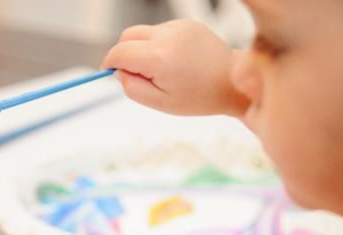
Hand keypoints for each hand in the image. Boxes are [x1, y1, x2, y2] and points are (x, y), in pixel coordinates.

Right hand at [102, 20, 249, 116]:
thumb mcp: (159, 102)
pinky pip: (161, 30)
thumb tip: (119, 72)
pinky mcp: (187, 23)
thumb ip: (132, 87)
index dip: (110, 63)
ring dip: (144, 48)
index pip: (119, 52)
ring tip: (164, 69)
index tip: (110, 72)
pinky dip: (159, 43)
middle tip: (137, 74)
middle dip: (125, 53)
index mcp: (159, 58)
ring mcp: (178, 26)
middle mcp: (167, 36)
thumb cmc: (199, 97)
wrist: (232, 83)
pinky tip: (175, 60)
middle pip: (127, 35)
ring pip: (144, 32)